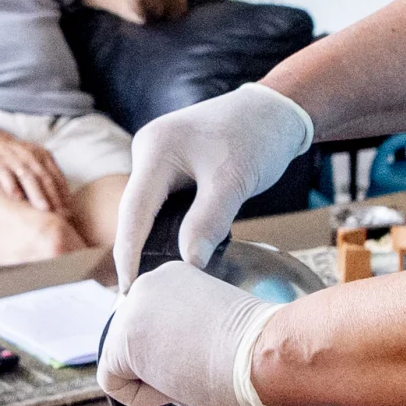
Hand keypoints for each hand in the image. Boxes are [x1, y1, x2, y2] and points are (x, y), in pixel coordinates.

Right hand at [0, 119, 74, 219]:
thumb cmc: (12, 156)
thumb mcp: (33, 160)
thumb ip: (45, 176)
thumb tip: (59, 202)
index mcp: (43, 156)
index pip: (57, 178)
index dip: (65, 195)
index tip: (70, 213)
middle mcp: (31, 156)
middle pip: (46, 179)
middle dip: (56, 198)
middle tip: (63, 216)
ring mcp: (14, 160)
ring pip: (29, 178)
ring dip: (38, 194)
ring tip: (45, 210)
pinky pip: (6, 175)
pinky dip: (11, 186)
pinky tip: (16, 198)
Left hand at [100, 259, 290, 405]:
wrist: (265, 352)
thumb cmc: (257, 348)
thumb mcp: (216, 325)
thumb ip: (186, 329)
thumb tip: (169, 355)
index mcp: (173, 275)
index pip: (152, 323)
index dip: (174, 351)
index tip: (204, 356)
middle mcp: (147, 283)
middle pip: (132, 341)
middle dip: (160, 366)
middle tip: (197, 371)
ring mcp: (132, 309)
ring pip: (122, 362)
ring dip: (155, 381)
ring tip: (191, 376)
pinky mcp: (123, 340)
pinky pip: (113, 382)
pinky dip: (142, 398)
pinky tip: (176, 386)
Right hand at [112, 83, 315, 285]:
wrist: (278, 109)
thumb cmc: (258, 136)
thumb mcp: (234, 181)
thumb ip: (208, 222)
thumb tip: (188, 264)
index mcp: (155, 149)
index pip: (134, 211)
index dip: (128, 253)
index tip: (127, 290)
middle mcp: (149, 151)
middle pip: (135, 211)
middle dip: (135, 251)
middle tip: (138, 296)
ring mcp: (159, 158)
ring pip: (149, 209)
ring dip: (150, 242)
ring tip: (153, 283)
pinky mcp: (173, 166)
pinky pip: (163, 204)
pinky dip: (168, 229)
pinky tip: (174, 255)